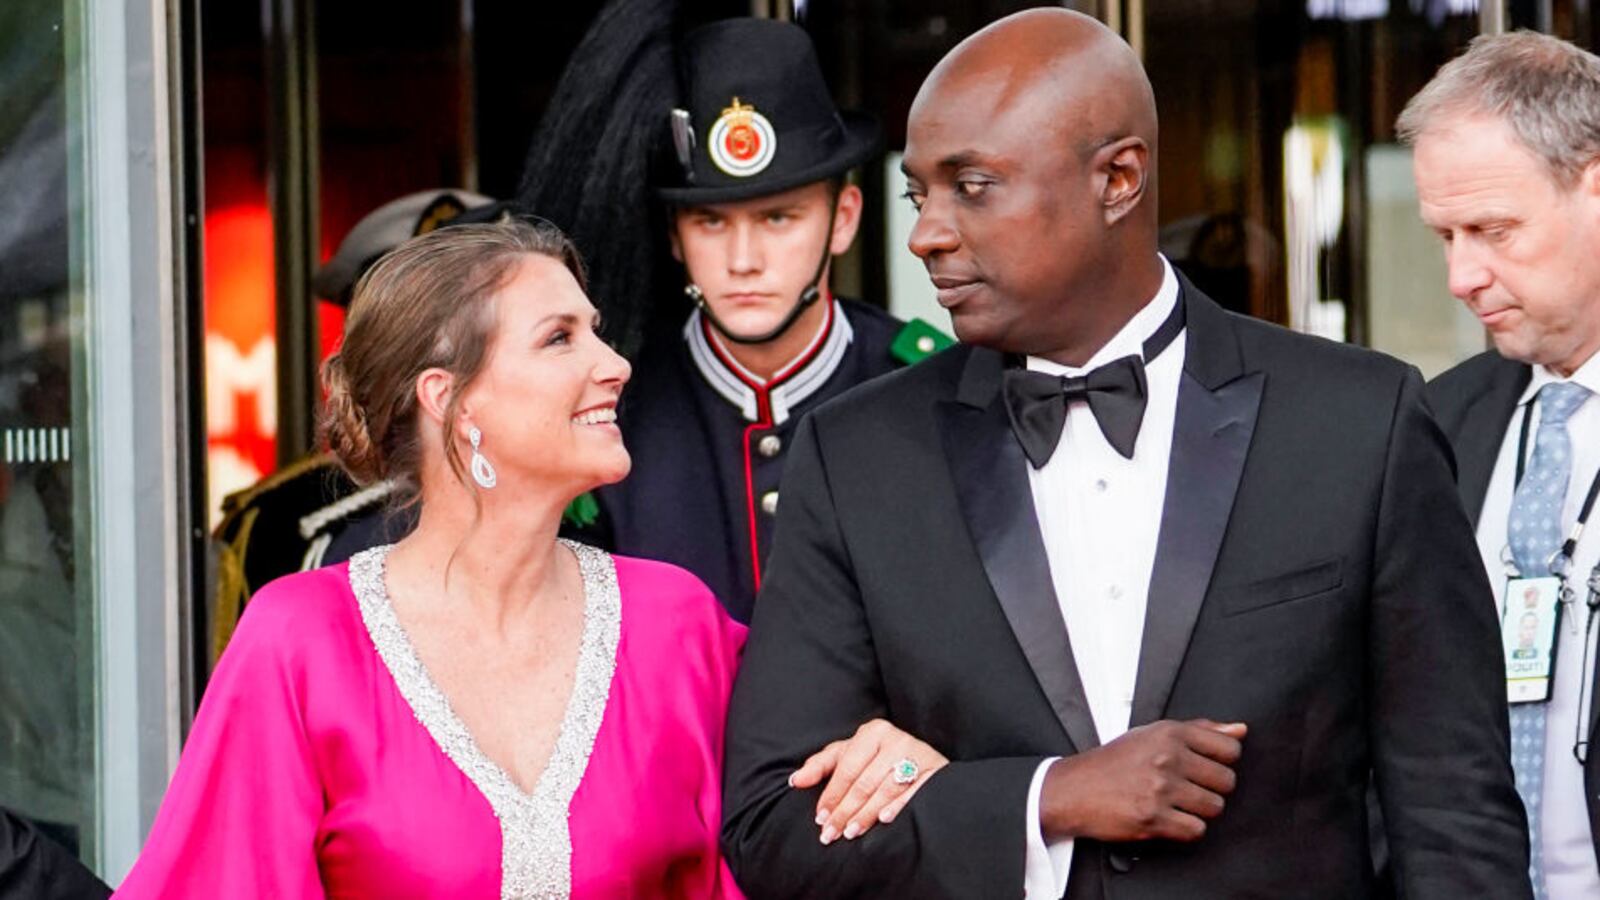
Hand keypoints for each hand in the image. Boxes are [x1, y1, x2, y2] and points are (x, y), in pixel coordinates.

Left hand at [788, 718, 948, 844]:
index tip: (820, 818)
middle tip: (831, 833)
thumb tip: (795, 781)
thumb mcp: (849, 755)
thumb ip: (821, 766)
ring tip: (851, 832)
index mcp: (873, 732)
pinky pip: (913, 792)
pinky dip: (898, 806)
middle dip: (845, 811)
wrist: (924, 761)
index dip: (831, 795)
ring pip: (885, 790)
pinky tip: (884, 820)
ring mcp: (917, 754)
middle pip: (864, 783)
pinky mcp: (934, 771)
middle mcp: (895, 739)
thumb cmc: (878, 759)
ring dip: (866, 814)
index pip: (847, 769)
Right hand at [1040, 718, 1245, 843]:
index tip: (1206, 767)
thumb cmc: (1113, 763)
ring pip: (1214, 806)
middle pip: (1226, 781)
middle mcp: (1167, 757)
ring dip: (1199, 810)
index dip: (1223, 762)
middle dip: (1211, 788)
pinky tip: (1169, 818)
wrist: (1073, 789)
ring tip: (1177, 804)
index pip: (1229, 748)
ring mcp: (1160, 788)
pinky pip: (1196, 830)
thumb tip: (1240, 729)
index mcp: (1170, 733)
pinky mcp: (1153, 817)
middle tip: (1188, 788)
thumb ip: (1199, 730)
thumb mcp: (1152, 735)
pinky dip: (1186, 829)